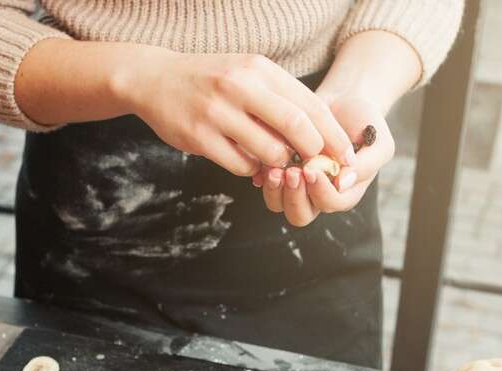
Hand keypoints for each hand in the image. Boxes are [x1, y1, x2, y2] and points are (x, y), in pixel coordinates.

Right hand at [118, 51, 355, 176]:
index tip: (346, 156)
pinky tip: (246, 160)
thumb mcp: (247, 74)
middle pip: (297, 127)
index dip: (333, 135)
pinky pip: (241, 166)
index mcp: (259, 69)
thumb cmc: (211, 80)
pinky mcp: (199, 137)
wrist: (155, 79)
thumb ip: (280, 99)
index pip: (310, 105)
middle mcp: (240, 86)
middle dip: (313, 152)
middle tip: (316, 165)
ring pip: (270, 151)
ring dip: (278, 163)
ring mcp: (218, 112)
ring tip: (273, 160)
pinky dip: (251, 169)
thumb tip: (320, 135)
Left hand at [255, 93, 393, 226]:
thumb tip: (342, 183)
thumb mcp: (379, 143)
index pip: (330, 204)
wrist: (344, 100)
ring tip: (276, 170)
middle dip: (294, 197)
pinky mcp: (280, 170)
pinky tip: (263, 164)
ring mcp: (297, 185)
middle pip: (300, 214)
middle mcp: (318, 194)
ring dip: (275, 191)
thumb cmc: (365, 122)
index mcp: (344, 192)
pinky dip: (261, 177)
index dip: (320, 192)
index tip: (312, 170)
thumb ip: (366, 165)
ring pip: (279, 205)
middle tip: (292, 172)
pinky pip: (264, 184)